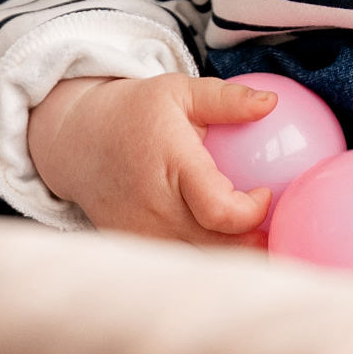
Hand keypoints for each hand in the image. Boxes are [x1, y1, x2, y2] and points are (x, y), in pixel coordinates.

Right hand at [27, 71, 277, 247]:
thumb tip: (272, 102)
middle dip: (252, 246)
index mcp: (172, 167)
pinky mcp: (132, 247)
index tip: (265, 193)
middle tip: (274, 230)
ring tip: (258, 245)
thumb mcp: (180, 91)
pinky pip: (174, 261)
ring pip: (196, 262)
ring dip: (230, 259)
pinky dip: (200, 260)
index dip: (251, 212)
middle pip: (215, 247)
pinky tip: (224, 249)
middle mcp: (155, 207)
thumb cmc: (138, 111)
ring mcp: (140, 233)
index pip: (219, 210)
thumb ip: (227, 99)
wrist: (78, 140)